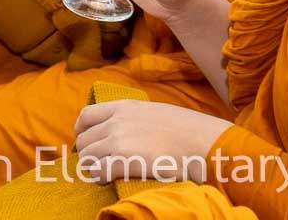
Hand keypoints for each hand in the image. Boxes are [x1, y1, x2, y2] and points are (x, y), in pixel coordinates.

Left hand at [74, 100, 231, 182]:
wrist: (205, 143)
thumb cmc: (188, 131)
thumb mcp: (155, 112)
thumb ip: (135, 118)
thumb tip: (125, 129)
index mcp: (124, 106)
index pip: (86, 116)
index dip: (81, 131)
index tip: (87, 142)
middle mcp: (117, 121)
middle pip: (84, 139)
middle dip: (88, 153)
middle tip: (99, 164)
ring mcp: (119, 139)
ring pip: (87, 156)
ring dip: (92, 167)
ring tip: (104, 173)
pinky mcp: (124, 160)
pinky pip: (97, 171)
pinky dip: (98, 177)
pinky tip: (107, 180)